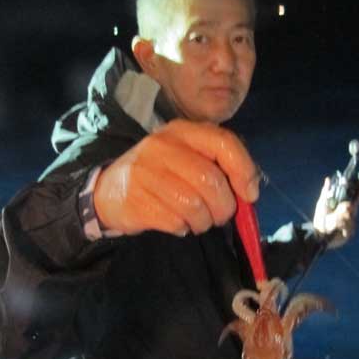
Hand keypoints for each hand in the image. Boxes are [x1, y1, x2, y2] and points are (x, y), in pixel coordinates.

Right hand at [93, 119, 259, 236]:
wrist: (109, 190)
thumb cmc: (161, 176)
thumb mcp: (188, 158)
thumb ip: (220, 167)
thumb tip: (250, 192)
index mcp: (183, 131)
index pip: (224, 143)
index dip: (244, 171)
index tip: (249, 195)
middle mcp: (163, 146)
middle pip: (210, 180)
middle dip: (224, 207)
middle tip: (220, 216)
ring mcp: (145, 171)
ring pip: (194, 204)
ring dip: (204, 221)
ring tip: (198, 221)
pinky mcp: (135, 199)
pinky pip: (175, 221)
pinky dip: (183, 228)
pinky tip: (176, 222)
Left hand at [312, 177, 358, 248]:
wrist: (317, 234)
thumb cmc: (320, 218)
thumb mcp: (322, 203)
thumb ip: (326, 192)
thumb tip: (328, 179)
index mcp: (344, 207)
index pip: (355, 199)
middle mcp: (349, 215)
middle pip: (353, 208)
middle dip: (345, 208)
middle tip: (338, 211)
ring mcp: (350, 224)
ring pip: (350, 217)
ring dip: (340, 219)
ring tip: (333, 222)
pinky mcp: (349, 233)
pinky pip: (349, 227)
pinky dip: (341, 226)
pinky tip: (337, 229)